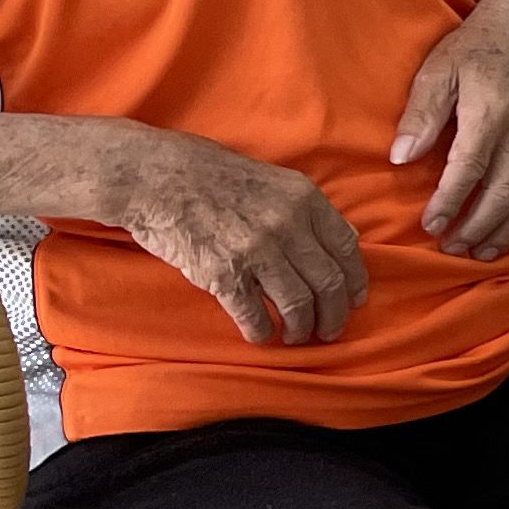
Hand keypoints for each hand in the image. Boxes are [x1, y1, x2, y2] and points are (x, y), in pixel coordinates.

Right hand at [108, 129, 367, 343]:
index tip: (353, 300)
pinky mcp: (223, 274)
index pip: (346, 249)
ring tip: (297, 335)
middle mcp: (287, 225)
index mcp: (303, 199)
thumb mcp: (272, 179)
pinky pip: (254, 315)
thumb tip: (339, 242)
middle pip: (328, 283)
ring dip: (301, 328)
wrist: (155, 176)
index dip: (354, 281)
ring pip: (297, 304)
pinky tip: (260, 335)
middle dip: (334, 315)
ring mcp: (256, 251)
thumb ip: (305, 210)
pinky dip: (261, 332)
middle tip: (329, 329)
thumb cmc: (211, 174)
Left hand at [391, 0, 508, 259]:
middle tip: (450, 246)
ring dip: (502, 231)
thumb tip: (400, 157)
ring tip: (479, 251)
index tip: (430, 225)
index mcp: (489, 113)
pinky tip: (504, 234)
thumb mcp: (437, 69)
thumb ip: (421, 114)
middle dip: (475, 226)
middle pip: (502, 193)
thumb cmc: (473, 48)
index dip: (450, 201)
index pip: (470, 168)